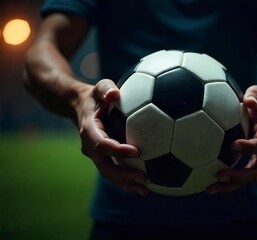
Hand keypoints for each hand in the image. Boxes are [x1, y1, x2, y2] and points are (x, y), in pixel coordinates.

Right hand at [77, 79, 148, 195]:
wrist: (79, 107)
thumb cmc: (94, 95)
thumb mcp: (98, 87)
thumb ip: (105, 88)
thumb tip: (115, 93)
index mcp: (89, 130)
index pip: (102, 144)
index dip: (117, 150)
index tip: (137, 152)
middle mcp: (90, 146)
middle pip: (105, 167)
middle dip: (123, 176)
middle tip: (145, 179)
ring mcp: (95, 155)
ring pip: (109, 174)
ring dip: (126, 183)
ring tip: (146, 190)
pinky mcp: (102, 158)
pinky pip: (113, 171)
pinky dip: (126, 179)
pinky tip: (143, 184)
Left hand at [206, 85, 256, 193]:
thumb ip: (255, 95)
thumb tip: (248, 101)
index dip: (249, 147)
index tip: (232, 145)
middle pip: (255, 171)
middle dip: (238, 176)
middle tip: (219, 176)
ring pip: (246, 179)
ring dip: (229, 185)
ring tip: (209, 189)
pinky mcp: (249, 165)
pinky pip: (239, 177)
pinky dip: (226, 183)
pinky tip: (207, 184)